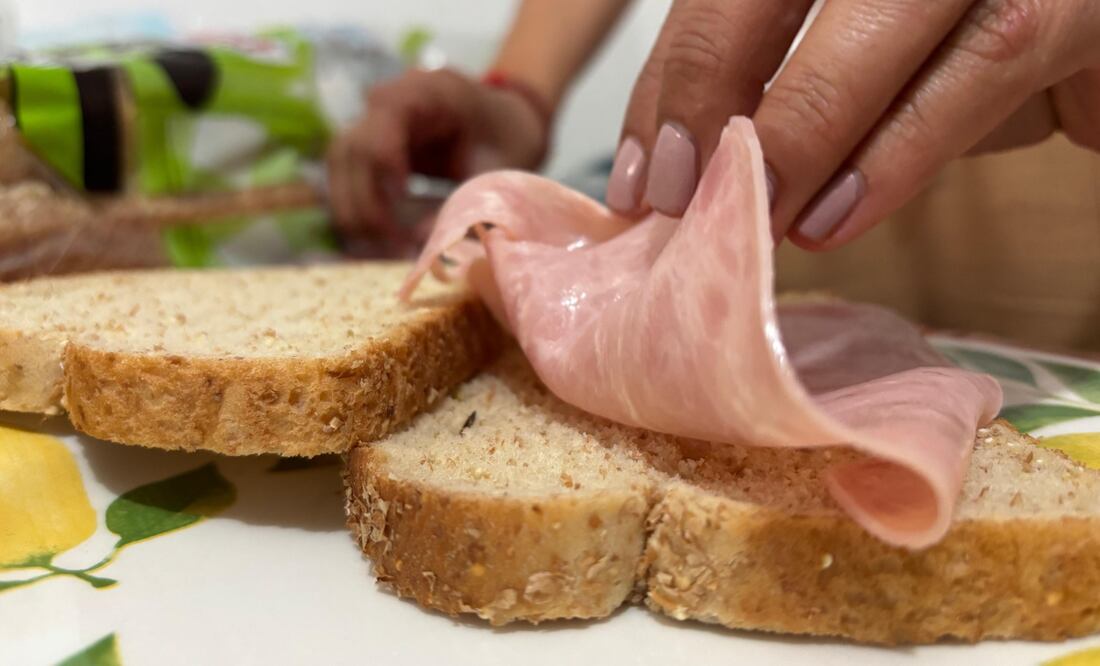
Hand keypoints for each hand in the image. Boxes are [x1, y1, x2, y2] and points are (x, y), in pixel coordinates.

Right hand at [326, 68, 548, 241]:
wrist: (508, 124)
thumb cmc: (507, 140)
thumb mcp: (497, 170)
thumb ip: (463, 199)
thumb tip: (422, 239)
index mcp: (427, 90)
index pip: (384, 116)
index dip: (385, 160)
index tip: (405, 200)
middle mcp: (390, 99)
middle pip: (352, 145)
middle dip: (367, 200)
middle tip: (395, 243)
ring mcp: (374, 120)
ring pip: (340, 162)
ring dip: (355, 207)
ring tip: (387, 244)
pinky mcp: (369, 144)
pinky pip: (345, 173)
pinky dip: (356, 205)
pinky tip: (382, 235)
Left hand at [606, 0, 1099, 248]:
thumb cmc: (965, 33)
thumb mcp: (860, 42)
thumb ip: (783, 77)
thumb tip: (684, 166)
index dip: (678, 72)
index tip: (640, 171)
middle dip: (712, 85)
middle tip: (670, 195)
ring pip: (885, 21)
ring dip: (802, 134)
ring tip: (751, 218)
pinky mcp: (1082, 0)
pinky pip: (982, 65)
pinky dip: (896, 154)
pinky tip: (833, 218)